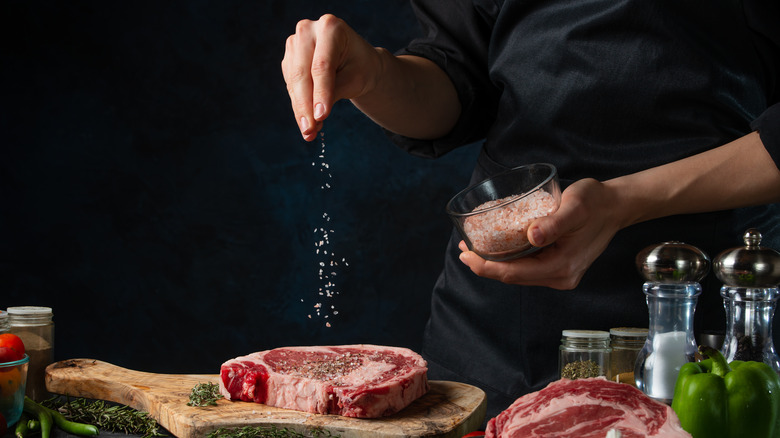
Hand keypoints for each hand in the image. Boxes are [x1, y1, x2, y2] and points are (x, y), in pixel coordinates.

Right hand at [282, 14, 382, 141]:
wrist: (357, 62)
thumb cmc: (361, 67)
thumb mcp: (355, 79)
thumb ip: (335, 92)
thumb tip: (315, 117)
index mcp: (330, 28)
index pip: (322, 66)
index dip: (320, 93)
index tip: (321, 117)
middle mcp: (308, 31)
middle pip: (302, 73)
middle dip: (305, 106)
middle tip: (309, 131)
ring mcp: (295, 43)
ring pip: (293, 82)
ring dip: (300, 109)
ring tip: (310, 132)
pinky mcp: (289, 58)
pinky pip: (291, 85)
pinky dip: (298, 105)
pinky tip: (307, 121)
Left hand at [457, 178, 623, 289]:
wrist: (615, 206)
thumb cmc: (595, 203)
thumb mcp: (575, 207)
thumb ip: (554, 222)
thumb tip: (533, 236)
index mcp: (562, 267)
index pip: (514, 273)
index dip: (486, 266)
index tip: (466, 254)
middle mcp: (560, 276)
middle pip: (513, 277)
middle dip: (485, 265)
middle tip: (463, 248)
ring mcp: (560, 273)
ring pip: (518, 274)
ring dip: (495, 263)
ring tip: (474, 247)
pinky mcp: (558, 266)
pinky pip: (527, 267)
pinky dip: (509, 258)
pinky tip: (496, 247)